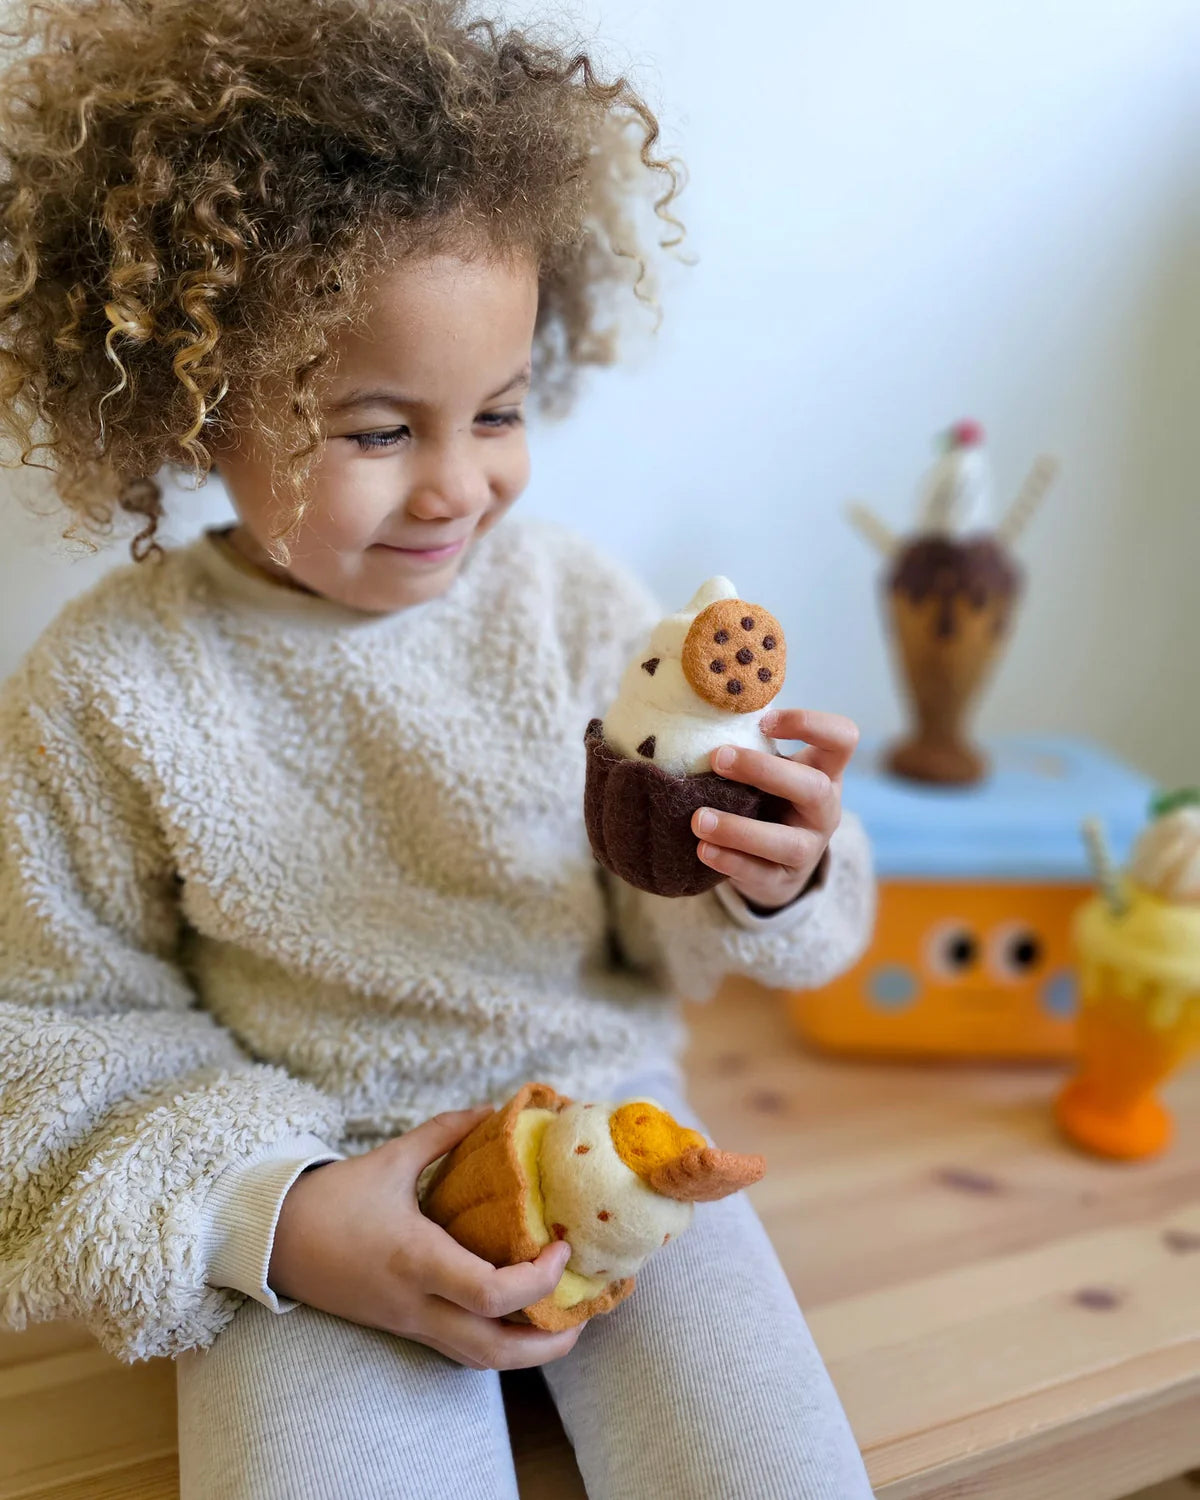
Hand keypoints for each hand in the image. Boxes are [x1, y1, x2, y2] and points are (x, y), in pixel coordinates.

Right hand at [269, 1106, 581, 1369]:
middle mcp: (417, 1303)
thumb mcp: (391, 1158)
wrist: (273, 1239)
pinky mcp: (402, 1328)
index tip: (563, 1248)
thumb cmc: (332, 1197)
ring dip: (528, 1353)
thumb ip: (444, 1133)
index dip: (538, 1280)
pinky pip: (459, 1350)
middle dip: (548, 1344)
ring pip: (478, 1361)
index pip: (490, 1294)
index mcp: (417, 1260)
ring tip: (564, 1322)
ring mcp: (408, 1323)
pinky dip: (497, 1343)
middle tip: (586, 1312)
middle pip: (494, 1351)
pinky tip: (519, 1318)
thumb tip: (491, 1110)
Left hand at [690, 708, 859, 911]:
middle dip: (764, 771)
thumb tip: (700, 711)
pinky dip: (730, 861)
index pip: (843, 738)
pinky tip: (703, 849)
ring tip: (699, 819)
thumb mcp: (774, 771)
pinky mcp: (783, 880)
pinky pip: (760, 873)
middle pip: (813, 788)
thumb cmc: (770, 799)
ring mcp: (809, 848)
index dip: (810, 724)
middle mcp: (825, 809)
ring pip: (786, 842)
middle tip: (717, 758)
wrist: (777, 864)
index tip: (764, 721)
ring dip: (740, 829)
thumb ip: (753, 745)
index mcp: (825, 772)